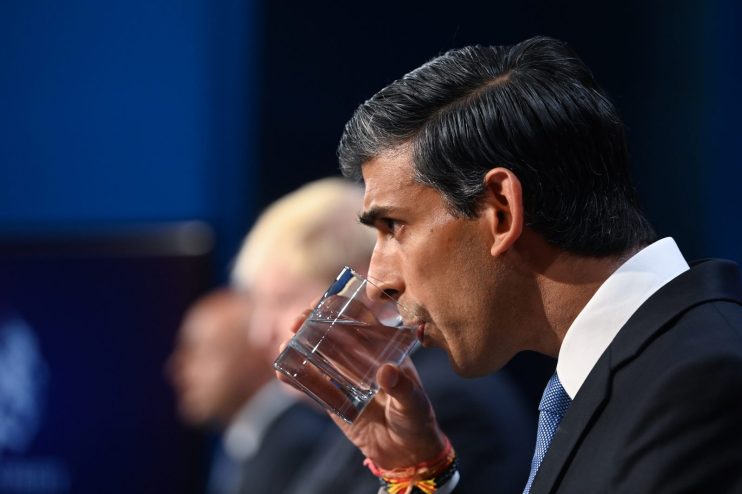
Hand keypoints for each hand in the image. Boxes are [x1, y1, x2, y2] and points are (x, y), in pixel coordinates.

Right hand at [278, 309, 446, 469]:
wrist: (405, 453)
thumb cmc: (416, 420)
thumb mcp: (413, 402)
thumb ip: (402, 388)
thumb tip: (387, 372)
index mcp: (383, 349)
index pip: (361, 320)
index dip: (341, 308)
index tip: (325, 303)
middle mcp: (361, 358)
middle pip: (333, 332)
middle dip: (313, 323)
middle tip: (298, 322)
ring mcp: (344, 377)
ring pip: (318, 354)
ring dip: (300, 346)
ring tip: (285, 344)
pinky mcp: (332, 398)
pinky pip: (312, 384)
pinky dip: (295, 376)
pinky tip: (281, 370)